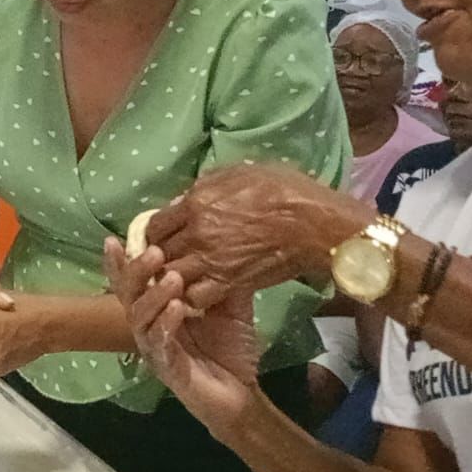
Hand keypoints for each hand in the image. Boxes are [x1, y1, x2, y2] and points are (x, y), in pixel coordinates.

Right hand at [104, 237, 260, 436]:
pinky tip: (178, 308)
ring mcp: (154, 348)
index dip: (118, 263)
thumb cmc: (227, 350)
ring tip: (172, 278)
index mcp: (155, 310)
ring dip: (153, 295)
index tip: (111, 239)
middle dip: (135, 271)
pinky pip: (159, 343)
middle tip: (154, 252)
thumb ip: (219, 279)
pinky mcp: (167, 368)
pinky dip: (166, 323)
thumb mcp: (227, 306)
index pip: (130, 283)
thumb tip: (221, 245)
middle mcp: (147, 327)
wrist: (240, 394)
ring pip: (140, 317)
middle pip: (127, 295)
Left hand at [150, 164, 371, 310]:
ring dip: (172, 279)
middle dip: (159, 257)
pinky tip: (198, 293)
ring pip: (171, 276)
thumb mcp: (238, 174)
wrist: (316, 224)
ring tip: (179, 279)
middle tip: (166, 261)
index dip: (154, 233)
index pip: (154, 224)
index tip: (160, 237)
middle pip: (159, 252)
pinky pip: (196, 297)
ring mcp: (210, 261)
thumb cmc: (283, 190)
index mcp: (195, 203)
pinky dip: (193, 298)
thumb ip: (204, 187)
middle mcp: (196, 233)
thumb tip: (182, 200)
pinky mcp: (229, 283)